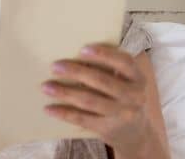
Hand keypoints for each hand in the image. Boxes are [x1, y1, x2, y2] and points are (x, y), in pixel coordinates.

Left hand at [41, 43, 163, 156]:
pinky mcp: (108, 129)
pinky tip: (48, 108)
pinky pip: (82, 120)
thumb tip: (73, 53)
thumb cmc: (123, 97)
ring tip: (46, 87)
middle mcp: (134, 96)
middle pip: (102, 81)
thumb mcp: (126, 81)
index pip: (124, 62)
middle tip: (54, 66)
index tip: (82, 50)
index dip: (104, 55)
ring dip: (65, 93)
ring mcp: (122, 115)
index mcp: (137, 78)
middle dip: (76, 72)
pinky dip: (64, 113)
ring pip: (89, 101)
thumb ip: (109, 68)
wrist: (137, 134)